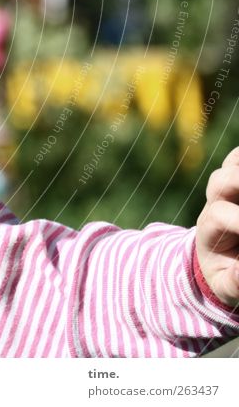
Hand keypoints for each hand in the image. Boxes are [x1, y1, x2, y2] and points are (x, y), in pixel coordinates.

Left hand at [195, 147, 238, 308]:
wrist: (221, 257)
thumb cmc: (227, 273)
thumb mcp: (225, 286)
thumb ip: (233, 282)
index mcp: (208, 228)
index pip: (220, 215)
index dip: (238, 219)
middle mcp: (215, 201)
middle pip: (221, 181)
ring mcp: (226, 186)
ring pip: (231, 164)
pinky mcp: (237, 176)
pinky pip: (238, 158)